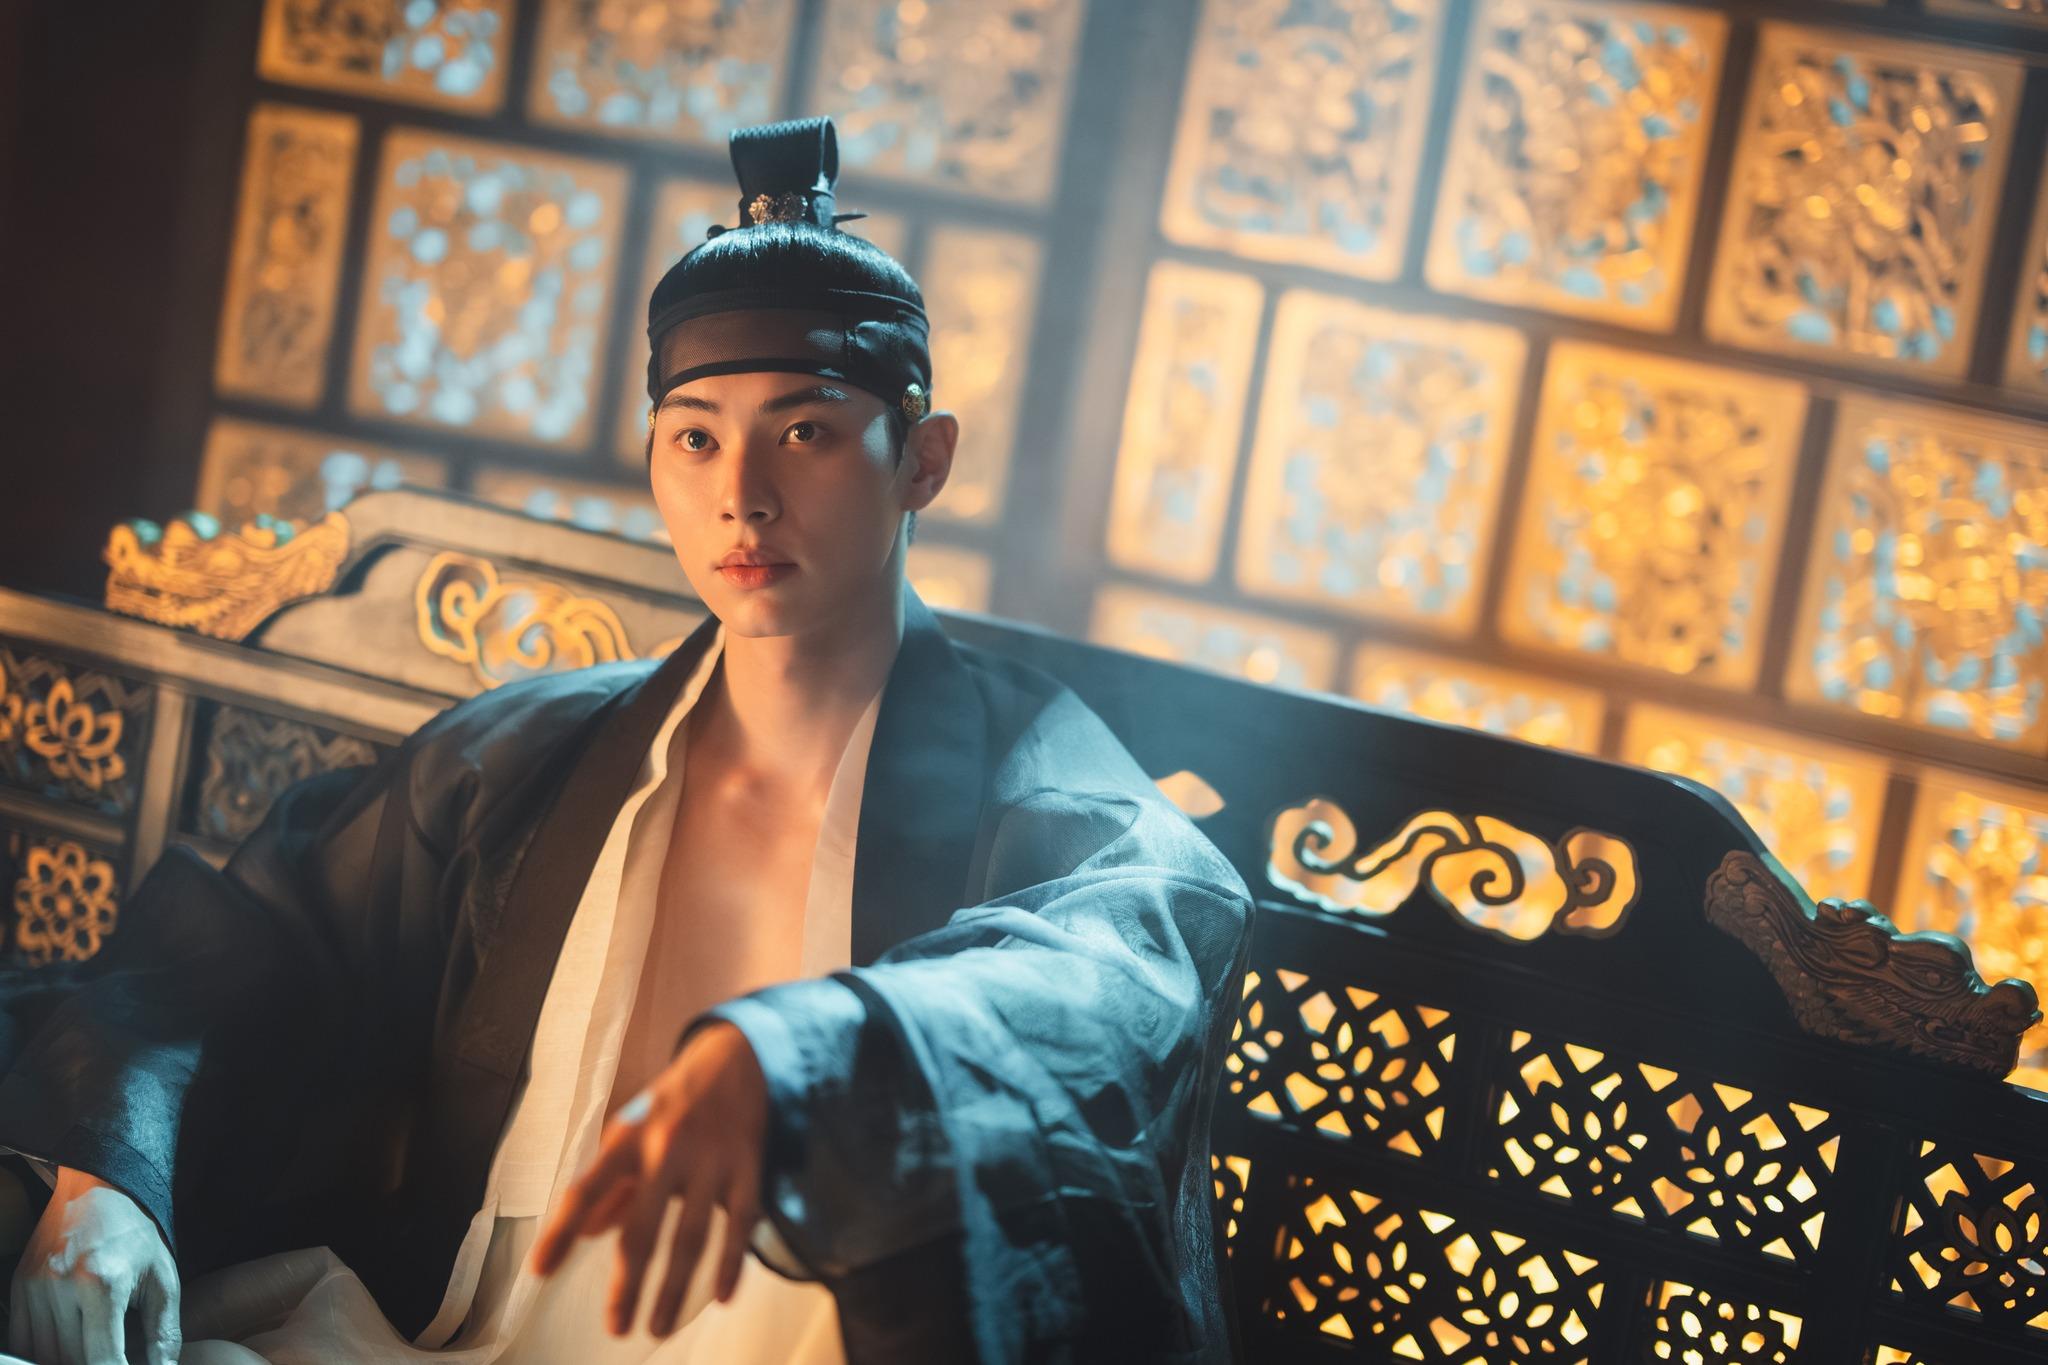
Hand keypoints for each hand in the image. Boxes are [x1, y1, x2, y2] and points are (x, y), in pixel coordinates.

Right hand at [9, 1167, 179, 1364]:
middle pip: (70, 1361)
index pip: (102, 1359)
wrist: (100, 1190)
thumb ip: (164, 1331)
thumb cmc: (138, 1237)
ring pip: (42, 1355)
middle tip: (113, 1361)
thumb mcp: (163, 1279)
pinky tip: (66, 1350)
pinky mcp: (18, 1286)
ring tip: (94, 1354)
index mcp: (103, 1284)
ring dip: (67, 1363)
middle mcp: (61, 1287)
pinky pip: (22, 1340)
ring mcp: (34, 1287)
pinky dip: (40, 1354)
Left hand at [529, 1021, 767, 1337]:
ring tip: (658, 1326)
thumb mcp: (631, 1130)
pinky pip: (740, 1223)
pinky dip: (731, 1263)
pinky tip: (721, 1298)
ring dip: (675, 1287)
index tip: (540, 1272)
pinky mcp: (748, 1165)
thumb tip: (585, 1234)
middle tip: (616, 1328)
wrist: (738, 1057)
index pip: (587, 1189)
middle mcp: (668, 1147)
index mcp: (630, 1138)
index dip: (561, 1231)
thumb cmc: (672, 1103)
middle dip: (628, 1283)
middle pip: (643, 1227)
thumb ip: (612, 1182)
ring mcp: (712, 1158)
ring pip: (692, 1235)